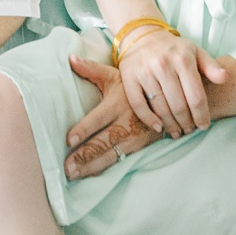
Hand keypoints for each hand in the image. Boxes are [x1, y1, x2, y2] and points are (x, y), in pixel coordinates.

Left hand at [65, 53, 163, 177]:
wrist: (169, 102)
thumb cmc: (134, 87)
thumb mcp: (115, 75)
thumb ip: (91, 69)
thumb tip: (70, 58)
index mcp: (117, 105)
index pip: (98, 119)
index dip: (84, 129)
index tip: (69, 139)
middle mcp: (125, 124)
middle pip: (102, 143)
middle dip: (84, 156)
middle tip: (67, 167)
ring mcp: (134, 139)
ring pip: (110, 156)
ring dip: (91, 166)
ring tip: (73, 174)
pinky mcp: (138, 148)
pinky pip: (119, 161)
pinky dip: (103, 169)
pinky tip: (89, 176)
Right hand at [114, 23, 223, 137]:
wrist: (142, 35)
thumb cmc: (174, 49)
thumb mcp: (196, 52)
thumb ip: (212, 67)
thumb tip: (225, 78)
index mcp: (182, 60)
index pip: (196, 97)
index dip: (201, 116)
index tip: (204, 126)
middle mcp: (162, 65)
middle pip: (178, 106)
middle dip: (186, 123)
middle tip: (190, 130)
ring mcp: (144, 71)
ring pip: (160, 107)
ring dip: (170, 125)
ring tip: (177, 132)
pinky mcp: (129, 76)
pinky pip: (138, 104)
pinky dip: (148, 119)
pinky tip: (158, 127)